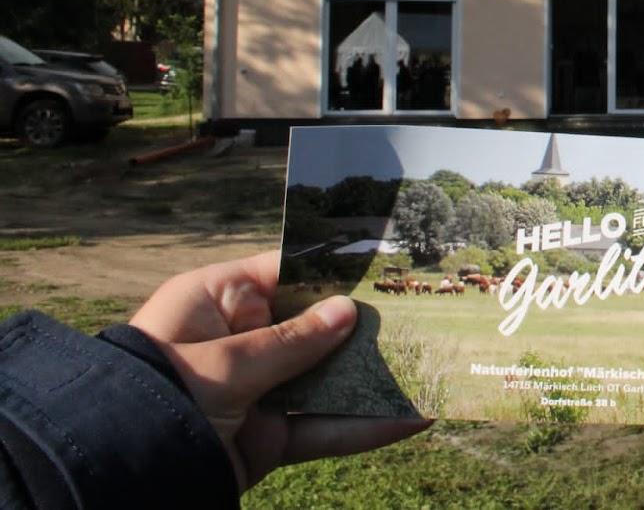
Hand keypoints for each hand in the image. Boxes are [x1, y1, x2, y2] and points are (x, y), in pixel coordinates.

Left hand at [130, 251, 428, 491]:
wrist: (113, 482)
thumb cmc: (160, 396)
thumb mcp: (228, 362)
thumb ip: (293, 341)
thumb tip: (348, 311)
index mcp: (216, 302)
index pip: (284, 273)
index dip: (330, 270)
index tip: (379, 264)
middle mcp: (238, 341)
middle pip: (313, 328)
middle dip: (361, 328)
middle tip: (417, 313)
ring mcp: (255, 393)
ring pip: (324, 379)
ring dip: (371, 378)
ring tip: (427, 365)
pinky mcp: (265, 440)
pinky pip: (320, 428)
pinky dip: (362, 427)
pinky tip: (408, 419)